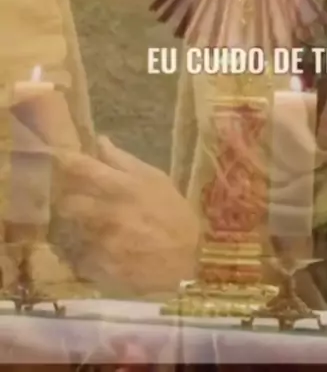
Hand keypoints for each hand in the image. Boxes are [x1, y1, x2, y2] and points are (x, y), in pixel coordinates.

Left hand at [53, 137, 198, 295]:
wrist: (191, 260)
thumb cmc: (174, 213)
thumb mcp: (155, 179)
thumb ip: (124, 160)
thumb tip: (100, 140)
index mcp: (122, 186)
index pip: (81, 168)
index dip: (63, 162)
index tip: (55, 159)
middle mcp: (108, 212)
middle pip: (66, 201)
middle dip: (63, 200)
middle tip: (67, 201)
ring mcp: (102, 242)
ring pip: (67, 230)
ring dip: (68, 227)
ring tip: (78, 228)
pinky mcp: (100, 268)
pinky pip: (74, 257)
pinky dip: (77, 253)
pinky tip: (89, 251)